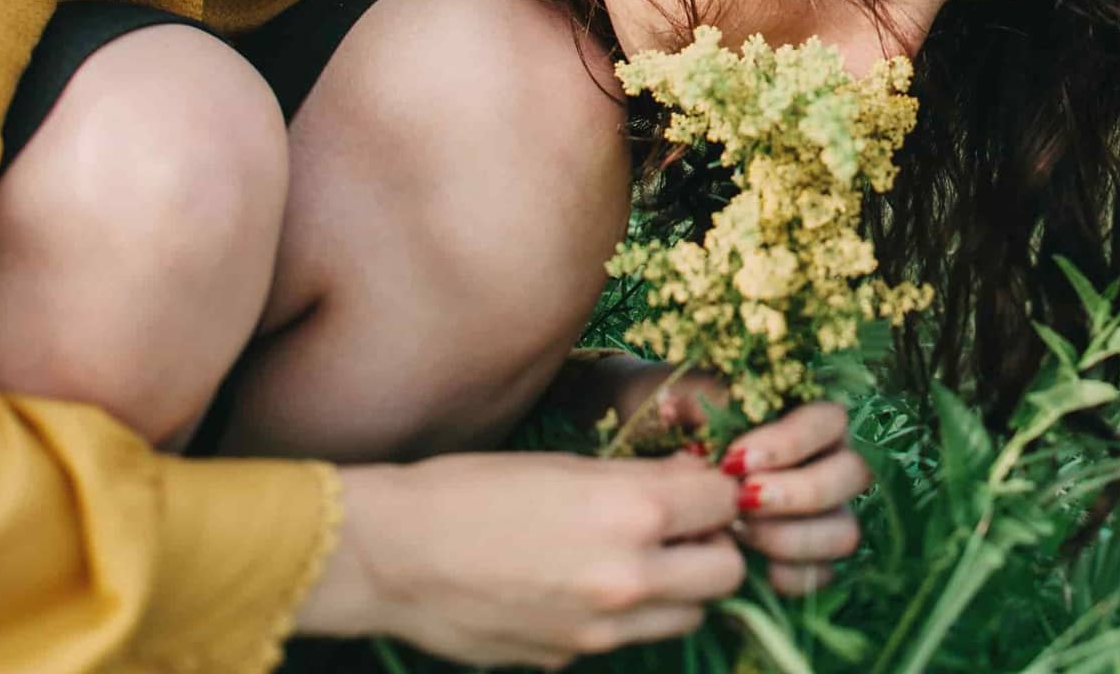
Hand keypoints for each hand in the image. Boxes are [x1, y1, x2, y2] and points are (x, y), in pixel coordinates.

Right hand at [298, 451, 745, 668]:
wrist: (393, 555)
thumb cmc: (469, 491)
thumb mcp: (562, 465)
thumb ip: (637, 480)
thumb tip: (693, 482)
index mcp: (631, 511)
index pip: (724, 502)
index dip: (713, 492)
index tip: (695, 488)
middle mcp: (630, 576)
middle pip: (726, 572)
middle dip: (712, 546)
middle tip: (679, 528)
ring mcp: (602, 629)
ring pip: (689, 615)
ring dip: (678, 588)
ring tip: (636, 559)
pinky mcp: (570, 659)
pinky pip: (628, 640)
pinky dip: (625, 617)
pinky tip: (581, 587)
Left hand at [605, 359, 873, 595]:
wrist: (655, 456)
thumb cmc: (676, 421)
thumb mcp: (676, 399)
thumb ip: (691, 398)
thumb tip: (681, 411)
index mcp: (808, 416)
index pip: (829, 421)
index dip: (790, 443)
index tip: (734, 461)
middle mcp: (828, 462)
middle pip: (851, 476)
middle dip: (798, 493)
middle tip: (743, 503)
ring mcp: (823, 512)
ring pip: (843, 531)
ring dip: (794, 537)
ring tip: (741, 534)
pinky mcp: (807, 556)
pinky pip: (821, 574)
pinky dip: (791, 575)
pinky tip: (753, 566)